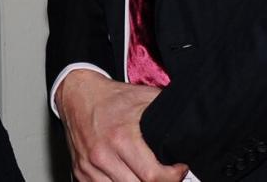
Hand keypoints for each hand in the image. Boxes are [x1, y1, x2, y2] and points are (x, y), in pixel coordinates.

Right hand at [56, 70, 188, 181]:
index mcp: (121, 137)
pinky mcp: (80, 173)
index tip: (179, 169)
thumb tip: (189, 123)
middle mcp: (103, 155)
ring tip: (146, 175)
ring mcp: (89, 167)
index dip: (172, 177)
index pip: (153, 176)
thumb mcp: (143, 97)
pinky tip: (127, 177)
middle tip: (165, 174)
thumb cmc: (112, 97)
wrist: (77, 94)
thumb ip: (165, 111)